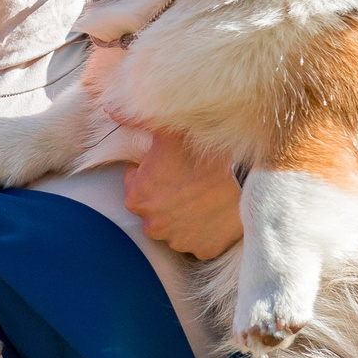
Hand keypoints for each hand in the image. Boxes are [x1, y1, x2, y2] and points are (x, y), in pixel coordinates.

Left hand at [123, 129, 242, 260]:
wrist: (248, 176)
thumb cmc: (204, 151)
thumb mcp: (168, 130)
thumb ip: (137, 119)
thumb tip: (110, 108)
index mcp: (137, 197)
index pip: (136, 183)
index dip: (152, 172)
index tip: (170, 165)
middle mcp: (152, 224)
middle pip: (154, 208)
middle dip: (166, 196)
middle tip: (188, 179)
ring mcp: (178, 240)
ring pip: (175, 226)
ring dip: (184, 215)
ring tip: (202, 194)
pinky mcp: (203, 249)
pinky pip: (198, 240)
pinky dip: (204, 230)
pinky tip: (214, 211)